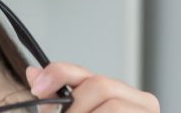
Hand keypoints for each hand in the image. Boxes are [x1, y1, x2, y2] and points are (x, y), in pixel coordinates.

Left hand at [26, 63, 158, 111]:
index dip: (57, 74)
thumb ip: (55, 101)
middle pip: (100, 85)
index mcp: (116, 93)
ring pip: (114, 106)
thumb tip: (32, 72)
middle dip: (76, 106)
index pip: (82, 71)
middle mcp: (138, 100)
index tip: (36, 89)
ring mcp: (148, 112)